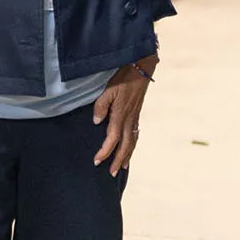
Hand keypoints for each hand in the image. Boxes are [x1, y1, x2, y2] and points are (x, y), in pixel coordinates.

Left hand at [91, 58, 154, 174]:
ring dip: (127, 155)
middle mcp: (129, 118)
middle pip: (125, 145)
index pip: (112, 139)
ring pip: (132, 141)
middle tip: (111, 173)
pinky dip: (132, 144)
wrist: (142, 66)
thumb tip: (97, 121)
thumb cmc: (124, 75)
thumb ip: (101, 105)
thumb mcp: (108, 88)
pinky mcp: (137, 112)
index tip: (97, 161)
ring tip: (122, 166)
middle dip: (117, 160)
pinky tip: (130, 147)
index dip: (105, 151)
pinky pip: (135, 133)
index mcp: (121, 114)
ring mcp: (135, 116)